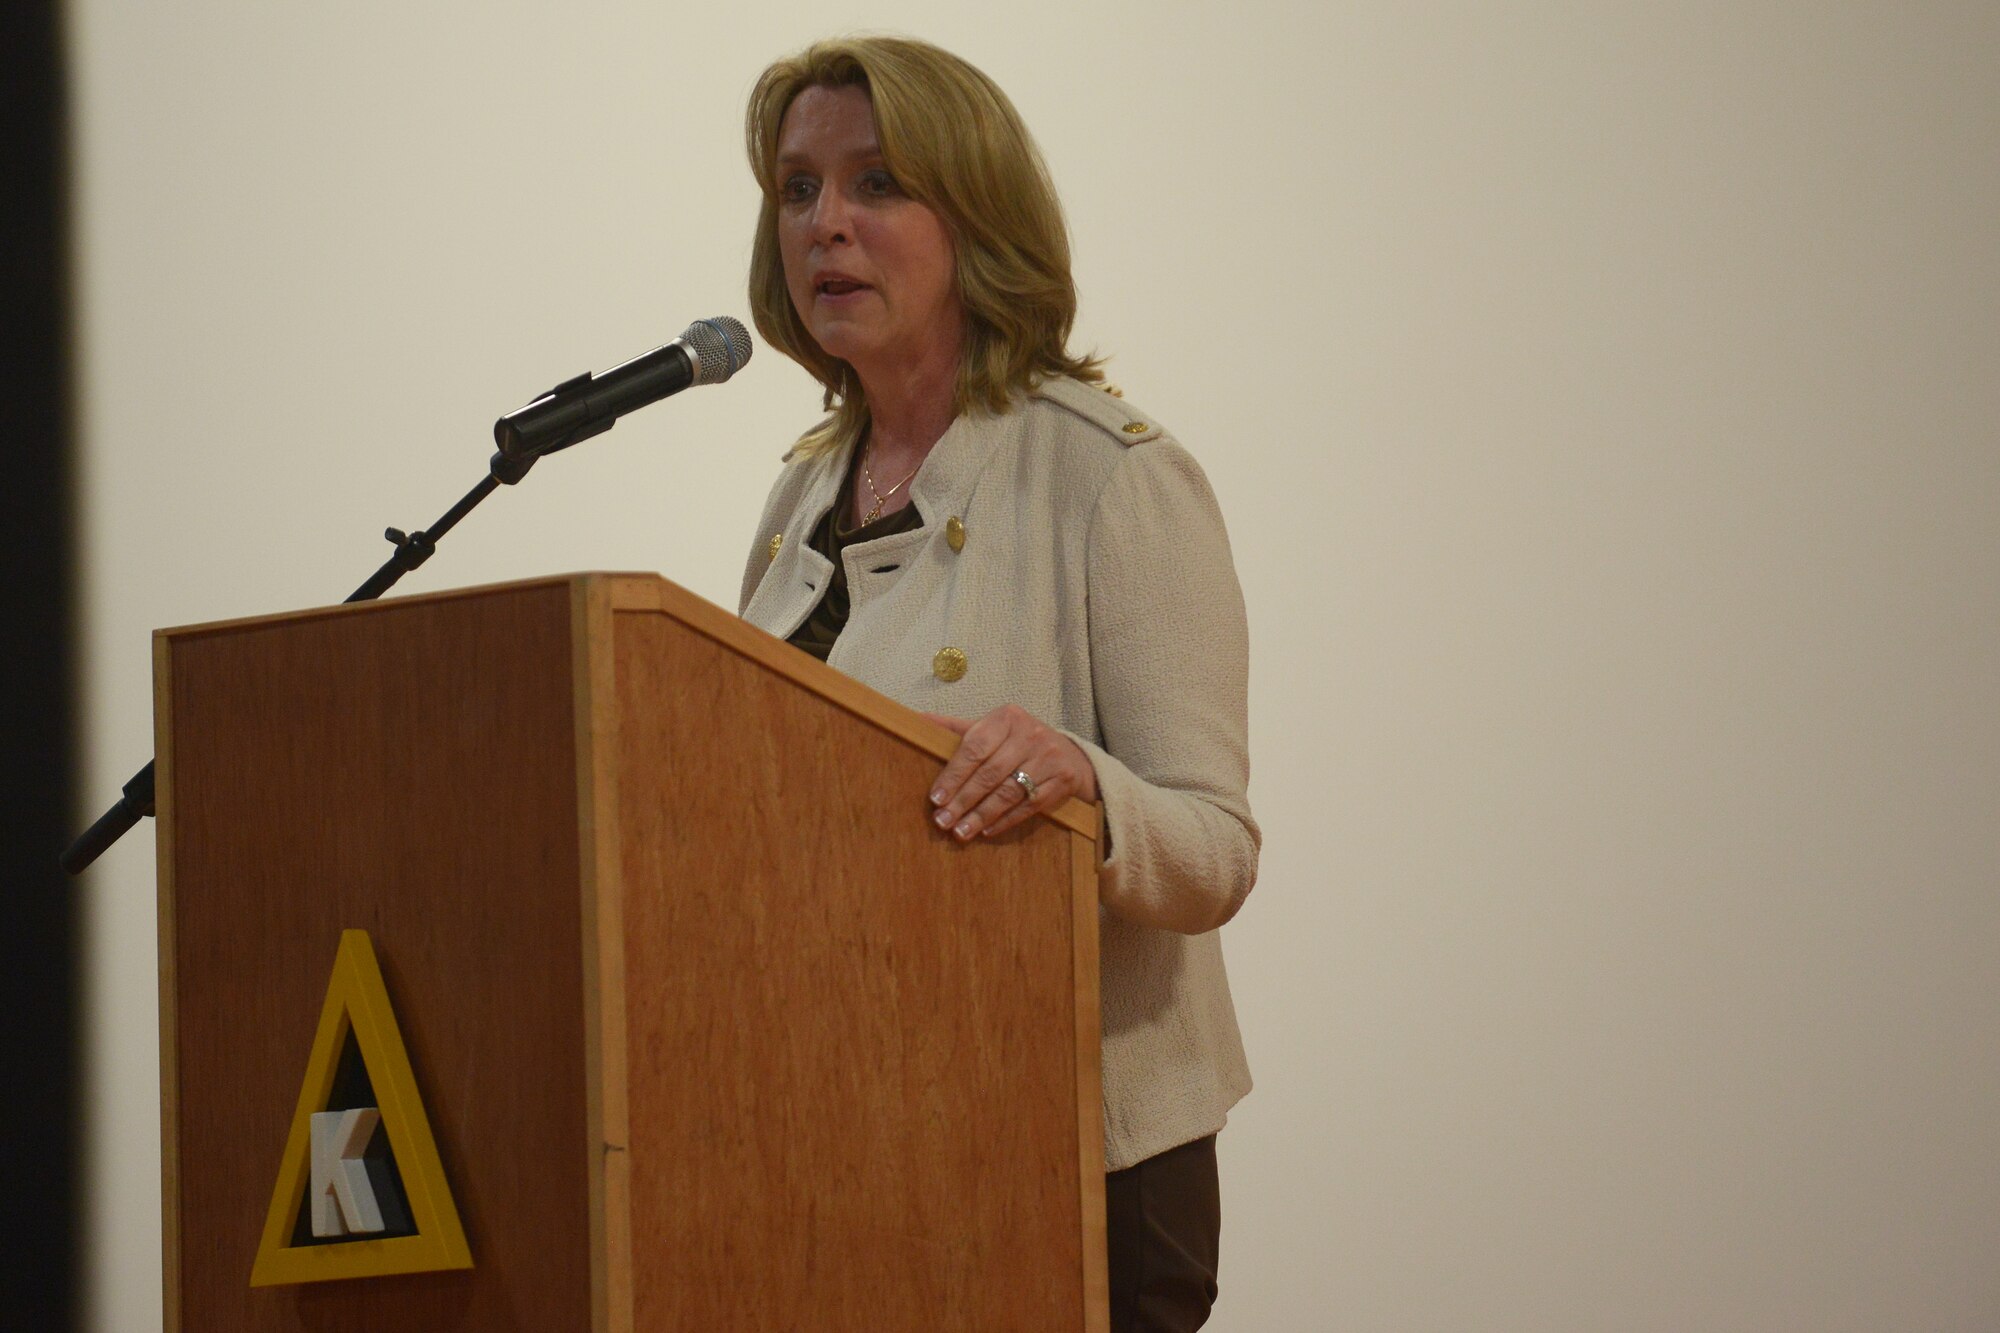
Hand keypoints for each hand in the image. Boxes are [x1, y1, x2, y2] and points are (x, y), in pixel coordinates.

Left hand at [923, 704, 1098, 841]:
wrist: (1069, 753)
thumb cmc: (1018, 741)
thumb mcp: (992, 728)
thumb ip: (956, 728)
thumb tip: (915, 720)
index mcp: (1007, 718)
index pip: (974, 747)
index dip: (953, 774)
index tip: (935, 798)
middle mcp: (1030, 734)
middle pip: (990, 773)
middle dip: (963, 800)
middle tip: (943, 821)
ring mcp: (1049, 758)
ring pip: (1008, 792)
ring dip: (981, 815)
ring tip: (960, 831)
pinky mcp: (1062, 781)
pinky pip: (1028, 806)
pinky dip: (1005, 820)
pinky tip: (986, 830)